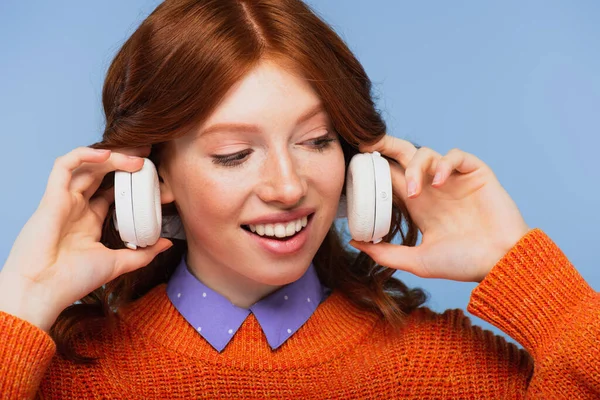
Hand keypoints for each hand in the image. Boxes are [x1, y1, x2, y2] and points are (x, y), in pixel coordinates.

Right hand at [0, 146, 172, 330]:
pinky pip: (63, 166)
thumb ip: (143, 253)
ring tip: (136, 158)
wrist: (45, 290)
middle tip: (147, 155)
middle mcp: (76, 207)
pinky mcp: (51, 196)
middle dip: (123, 162)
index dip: (130, 182)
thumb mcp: (118, 263)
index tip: (153, 177)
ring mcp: (63, 200)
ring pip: (86, 166)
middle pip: (100, 174)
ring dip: (111, 157)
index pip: (111, 192)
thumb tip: (167, 244)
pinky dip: (83, 155)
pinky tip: (107, 155)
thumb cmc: (74, 280)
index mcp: (89, 221)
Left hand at [349, 135, 529, 282]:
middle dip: (387, 146)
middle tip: (369, 145)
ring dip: (415, 167)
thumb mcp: (417, 261)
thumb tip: (354, 242)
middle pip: (405, 156)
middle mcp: (433, 188)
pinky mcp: (475, 173)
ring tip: (414, 191)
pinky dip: (444, 163)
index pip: (391, 177)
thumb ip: (386, 253)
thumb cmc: (463, 264)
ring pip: (426, 153)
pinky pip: (455, 155)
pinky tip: (439, 182)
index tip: (357, 165)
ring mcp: (454, 180)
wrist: (500, 262)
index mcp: (418, 205)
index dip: (375, 169)